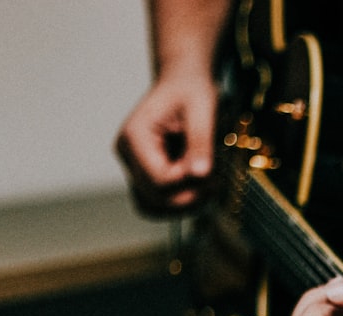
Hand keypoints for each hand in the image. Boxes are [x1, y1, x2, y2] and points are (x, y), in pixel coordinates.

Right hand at [114, 73, 218, 215]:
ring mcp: (133, 166)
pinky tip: (197, 187)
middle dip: (189, 195)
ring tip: (206, 185)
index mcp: (135, 136)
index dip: (188, 183)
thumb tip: (200, 174)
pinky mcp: (144, 173)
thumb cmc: (191, 89)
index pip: (159, 180)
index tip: (210, 170)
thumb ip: (200, 143)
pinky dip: (178, 200)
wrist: (183, 81)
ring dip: (183, 204)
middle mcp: (127, 154)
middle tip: (215, 180)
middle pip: (155, 197)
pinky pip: (157, 201)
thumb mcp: (202, 109)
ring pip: (153, 206)